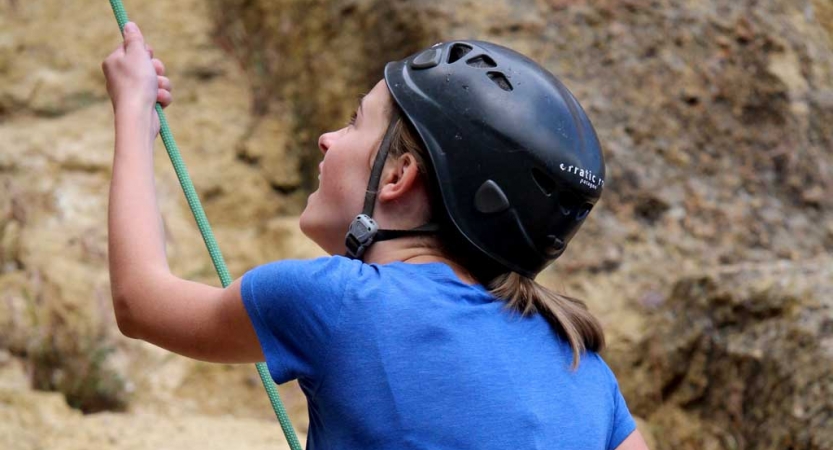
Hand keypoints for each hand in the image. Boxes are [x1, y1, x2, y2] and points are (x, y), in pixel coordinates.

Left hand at [102, 22, 171, 136]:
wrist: (138, 115)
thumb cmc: (136, 83)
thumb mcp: (137, 54)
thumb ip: (134, 39)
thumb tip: (129, 25)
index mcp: (114, 62)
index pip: (131, 48)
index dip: (144, 50)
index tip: (148, 53)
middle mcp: (121, 77)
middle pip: (146, 64)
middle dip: (156, 68)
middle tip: (154, 72)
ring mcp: (133, 92)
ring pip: (157, 80)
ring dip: (162, 83)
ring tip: (157, 90)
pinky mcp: (144, 104)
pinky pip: (160, 95)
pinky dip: (162, 97)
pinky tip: (158, 101)